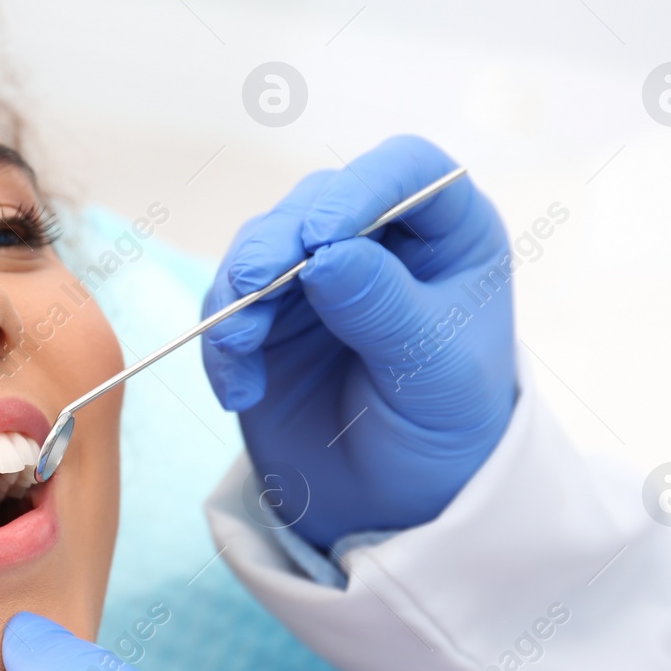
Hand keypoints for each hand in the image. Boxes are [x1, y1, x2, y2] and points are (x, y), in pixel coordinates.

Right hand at [201, 134, 516, 547]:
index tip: (323, 237)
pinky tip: (239, 387)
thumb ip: (384, 308)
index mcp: (448, 234)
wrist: (394, 501)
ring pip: (261, 242)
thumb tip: (327, 251)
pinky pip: (227, 301)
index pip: (406, 168)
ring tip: (239, 347)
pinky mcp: (266, 311)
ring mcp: (316, 270)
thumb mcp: (433, 373)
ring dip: (241, 289)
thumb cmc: (442, 429)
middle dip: (279, 241)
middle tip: (255, 285)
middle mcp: (380, 237)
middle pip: (316, 200)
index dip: (362, 188)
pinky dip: (223, 339)